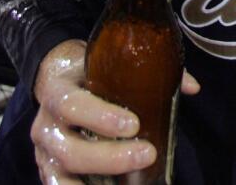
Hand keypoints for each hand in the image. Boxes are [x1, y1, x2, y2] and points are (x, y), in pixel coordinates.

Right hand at [32, 39, 199, 182]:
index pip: (72, 105)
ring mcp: (44, 152)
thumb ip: (148, 72)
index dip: (101, 117)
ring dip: (96, 184)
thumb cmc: (86, 72)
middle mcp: (45, 125)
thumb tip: (191, 87)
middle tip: (147, 154)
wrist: (55, 79)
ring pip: (60, 178)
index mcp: (57, 92)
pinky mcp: (48, 170)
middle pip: (69, 150)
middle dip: (110, 158)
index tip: (134, 124)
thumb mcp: (106, 64)